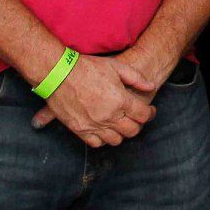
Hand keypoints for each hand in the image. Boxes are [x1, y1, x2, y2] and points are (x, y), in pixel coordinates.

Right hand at [33, 53, 155, 146]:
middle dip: (137, 124)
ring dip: (121, 133)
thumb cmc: (87, 68)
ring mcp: (93, 125)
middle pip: (132, 130)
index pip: (143, 115)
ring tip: (120, 123)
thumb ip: (136, 78)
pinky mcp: (79, 130)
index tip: (149, 111)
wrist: (58, 73)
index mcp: (120, 100)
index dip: (150, 114)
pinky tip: (104, 129)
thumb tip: (151, 87)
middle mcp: (109, 116)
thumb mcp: (116, 66)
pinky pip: (97, 143)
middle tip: (135, 117)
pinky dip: (103, 139)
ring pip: (116, 140)